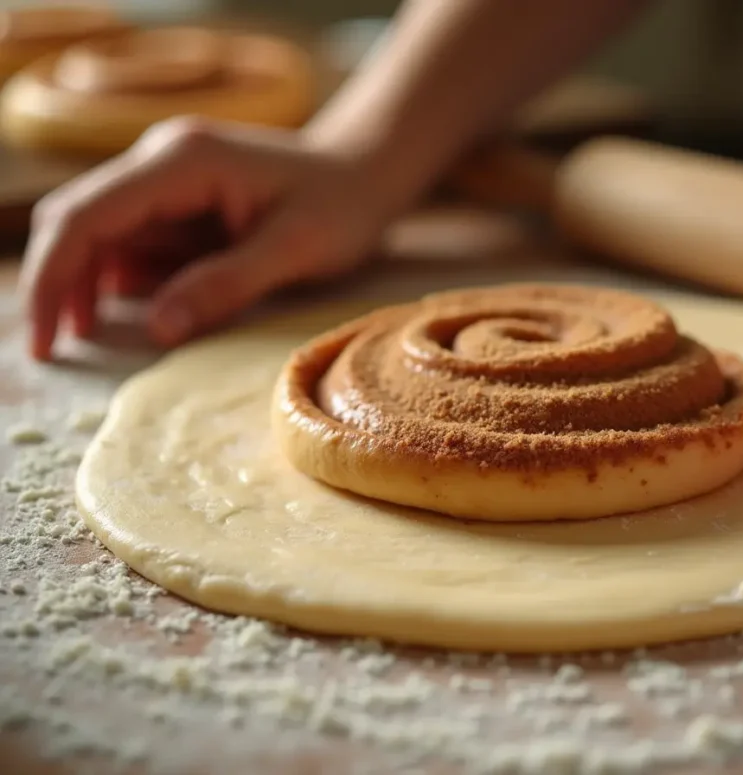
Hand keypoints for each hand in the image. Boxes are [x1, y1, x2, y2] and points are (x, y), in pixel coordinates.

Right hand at [19, 117, 395, 360]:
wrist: (368, 172)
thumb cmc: (343, 206)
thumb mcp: (295, 251)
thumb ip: (225, 285)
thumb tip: (154, 329)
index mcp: (183, 162)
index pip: (88, 215)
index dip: (53, 278)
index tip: (45, 339)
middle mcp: (161, 160)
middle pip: (77, 219)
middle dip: (58, 285)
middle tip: (56, 350)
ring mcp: (168, 179)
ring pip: (100, 233)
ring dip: (89, 285)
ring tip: (94, 338)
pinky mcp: (180, 201)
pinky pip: (134, 241)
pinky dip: (126, 279)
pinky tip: (142, 310)